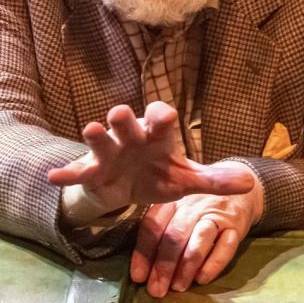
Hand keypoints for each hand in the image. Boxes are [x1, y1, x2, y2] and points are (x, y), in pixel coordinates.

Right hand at [47, 102, 255, 217]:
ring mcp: (109, 153)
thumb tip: (250, 184)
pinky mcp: (91, 171)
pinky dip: (67, 174)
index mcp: (156, 137)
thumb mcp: (185, 181)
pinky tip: (53, 176)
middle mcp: (131, 138)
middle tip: (121, 113)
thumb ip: (214, 182)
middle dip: (125, 118)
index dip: (161, 117)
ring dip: (96, 134)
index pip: (160, 118)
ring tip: (91, 129)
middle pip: (127, 122)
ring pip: (101, 140)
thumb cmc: (157, 175)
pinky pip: (78, 172)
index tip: (164, 116)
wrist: (126, 189)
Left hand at [130, 175, 264, 296]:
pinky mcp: (237, 226)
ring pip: (199, 240)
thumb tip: (142, 271)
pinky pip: (226, 246)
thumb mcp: (178, 210)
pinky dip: (214, 263)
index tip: (139, 277)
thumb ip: (161, 232)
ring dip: (187, 266)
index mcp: (174, 201)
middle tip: (157, 290)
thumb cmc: (201, 206)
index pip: (154, 225)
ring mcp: (217, 215)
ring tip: (178, 287)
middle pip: (176, 235)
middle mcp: (194, 206)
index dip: (144, 252)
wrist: (241, 191)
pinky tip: (202, 278)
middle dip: (164, 265)